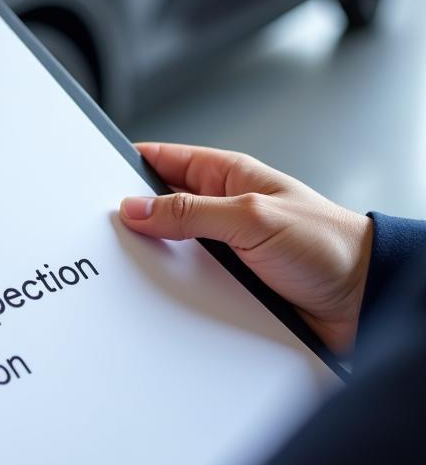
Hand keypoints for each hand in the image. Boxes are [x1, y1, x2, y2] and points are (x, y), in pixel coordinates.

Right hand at [120, 142, 373, 355]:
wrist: (366, 303)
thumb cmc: (330, 246)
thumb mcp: (251, 217)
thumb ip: (190, 212)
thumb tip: (137, 208)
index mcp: (228, 177)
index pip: (164, 161)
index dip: (128, 167)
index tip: (97, 179)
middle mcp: (222, 211)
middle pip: (160, 210)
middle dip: (136, 221)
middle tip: (109, 232)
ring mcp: (223, 249)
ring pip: (170, 252)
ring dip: (157, 262)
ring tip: (139, 268)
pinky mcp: (227, 286)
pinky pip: (187, 286)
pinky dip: (174, 292)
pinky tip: (164, 298)